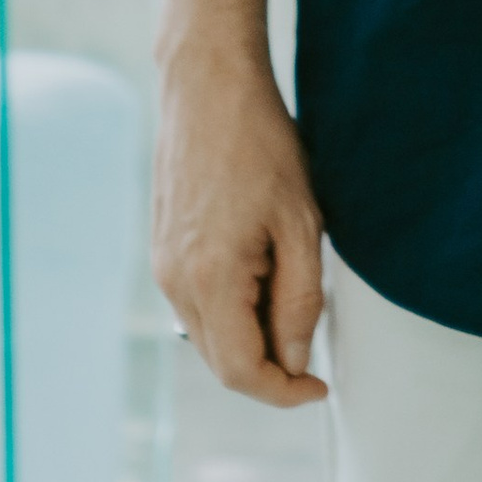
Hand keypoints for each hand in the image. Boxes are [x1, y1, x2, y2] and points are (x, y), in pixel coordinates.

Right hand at [153, 36, 328, 405]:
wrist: (209, 90)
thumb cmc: (261, 146)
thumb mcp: (301, 224)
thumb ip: (299, 299)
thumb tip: (295, 360)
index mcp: (210, 279)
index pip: (240, 371)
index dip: (283, 392)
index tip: (319, 388)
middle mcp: (175, 282)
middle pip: (222, 361)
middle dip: (271, 367)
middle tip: (316, 346)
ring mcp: (163, 267)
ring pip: (209, 335)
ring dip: (252, 337)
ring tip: (293, 292)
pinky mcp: (162, 251)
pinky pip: (198, 305)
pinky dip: (234, 310)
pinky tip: (265, 273)